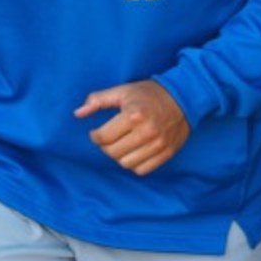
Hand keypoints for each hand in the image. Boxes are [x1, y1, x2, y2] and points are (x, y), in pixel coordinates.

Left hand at [74, 80, 189, 175]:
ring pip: (126, 164)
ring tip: (120, 144)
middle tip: (107, 138)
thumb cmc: (148, 94)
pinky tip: (133, 151)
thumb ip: (98, 100)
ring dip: (119, 156)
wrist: (182, 98)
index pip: (104, 137)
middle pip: (113, 153)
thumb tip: (78, 113)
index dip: (95, 136)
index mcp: (134, 115)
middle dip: (105, 147)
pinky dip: (134, 164)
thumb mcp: (122, 91)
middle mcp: (147, 132)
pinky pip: (142, 170)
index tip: (96, 133)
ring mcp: (158, 144)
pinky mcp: (167, 153)